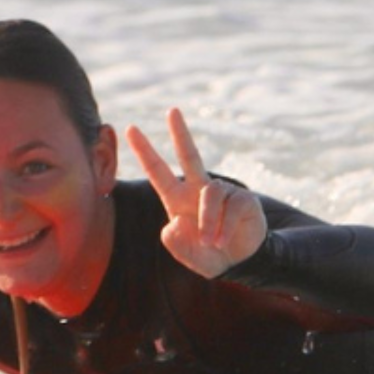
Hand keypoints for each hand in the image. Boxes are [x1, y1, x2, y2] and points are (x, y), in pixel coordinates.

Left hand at [126, 108, 266, 277]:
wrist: (239, 262)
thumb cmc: (209, 255)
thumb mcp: (188, 255)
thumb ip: (176, 245)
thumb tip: (175, 223)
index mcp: (178, 200)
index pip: (158, 172)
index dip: (145, 152)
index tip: (130, 129)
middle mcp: (199, 190)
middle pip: (190, 156)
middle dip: (181, 133)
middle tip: (172, 111)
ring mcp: (222, 193)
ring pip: (210, 194)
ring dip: (208, 221)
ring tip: (210, 243)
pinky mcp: (243, 199)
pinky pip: (231, 207)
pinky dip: (224, 227)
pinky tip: (222, 242)